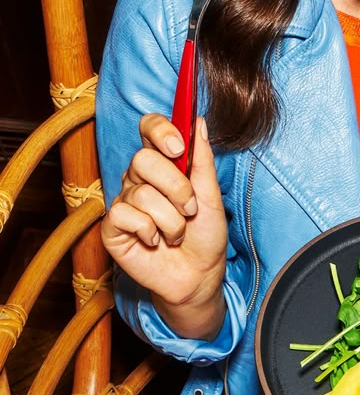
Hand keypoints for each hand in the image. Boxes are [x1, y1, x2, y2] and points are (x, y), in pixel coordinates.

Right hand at [101, 114, 227, 339]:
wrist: (200, 274)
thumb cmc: (206, 232)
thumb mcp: (211, 193)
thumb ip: (202, 158)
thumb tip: (197, 120)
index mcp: (164, 162)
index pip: (150, 127)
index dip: (160, 131)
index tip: (179, 148)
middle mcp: (140, 178)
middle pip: (143, 160)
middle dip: (176, 187)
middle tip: (190, 208)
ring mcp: (124, 201)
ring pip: (142, 193)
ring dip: (171, 218)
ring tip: (178, 232)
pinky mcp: (113, 227)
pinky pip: (126, 215)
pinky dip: (151, 231)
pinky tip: (156, 241)